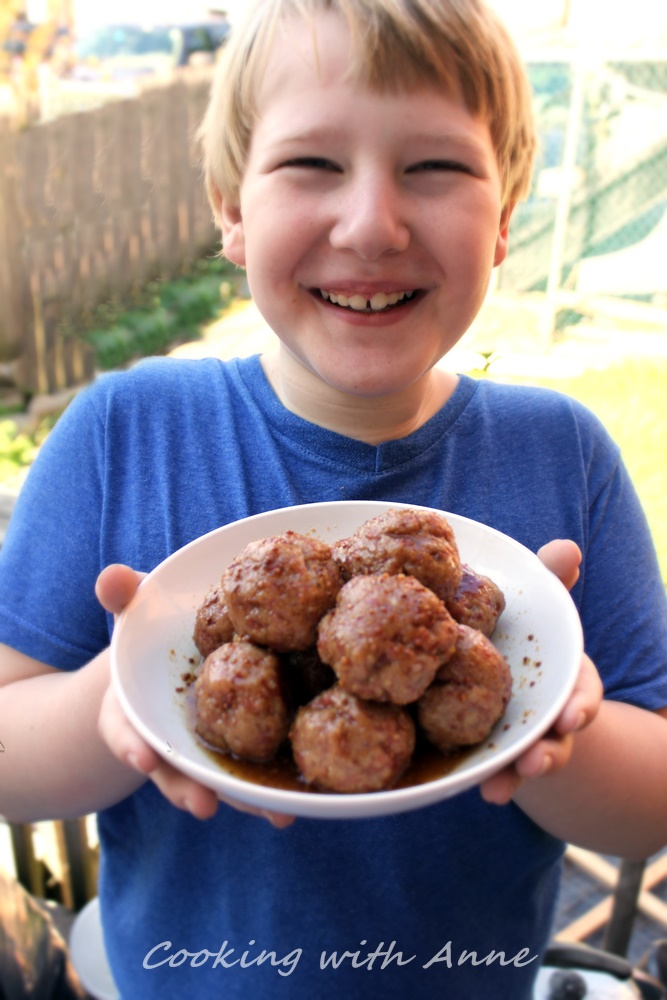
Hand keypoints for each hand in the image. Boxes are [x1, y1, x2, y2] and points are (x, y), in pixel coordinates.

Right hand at [96, 564, 294, 828]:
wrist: (167, 663)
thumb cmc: (149, 636)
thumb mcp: (134, 613)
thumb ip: (122, 596)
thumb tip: (112, 574)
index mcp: (132, 710)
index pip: (123, 730)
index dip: (130, 744)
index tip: (140, 758)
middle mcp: (164, 741)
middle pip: (172, 772)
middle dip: (186, 789)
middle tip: (202, 804)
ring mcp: (200, 753)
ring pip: (217, 782)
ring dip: (242, 801)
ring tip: (272, 817)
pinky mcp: (235, 755)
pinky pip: (250, 776)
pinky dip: (269, 794)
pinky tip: (297, 807)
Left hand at [479, 540, 603, 805]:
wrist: (512, 674)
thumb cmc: (531, 635)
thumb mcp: (543, 608)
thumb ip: (555, 581)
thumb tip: (568, 547)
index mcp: (568, 681)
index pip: (581, 696)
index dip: (580, 707)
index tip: (571, 718)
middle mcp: (552, 716)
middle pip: (556, 740)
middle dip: (549, 753)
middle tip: (535, 763)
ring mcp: (524, 739)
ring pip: (525, 761)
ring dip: (514, 777)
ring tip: (497, 791)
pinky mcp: (494, 752)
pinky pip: (492, 769)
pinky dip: (488, 779)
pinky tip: (477, 789)